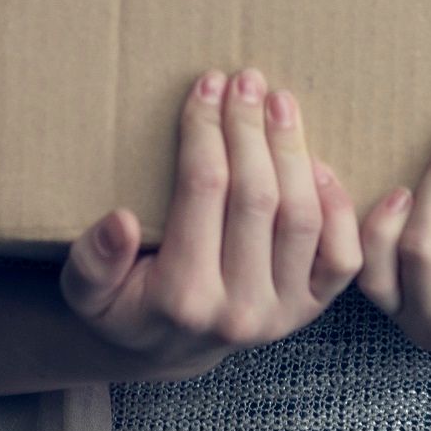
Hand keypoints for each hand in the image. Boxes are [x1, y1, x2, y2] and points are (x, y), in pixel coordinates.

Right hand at [59, 69, 361, 382]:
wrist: (166, 350)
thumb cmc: (123, 305)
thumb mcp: (86, 291)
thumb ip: (93, 260)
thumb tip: (121, 221)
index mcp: (182, 298)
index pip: (203, 191)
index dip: (206, 131)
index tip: (207, 86)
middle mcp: (240, 310)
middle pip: (256, 198)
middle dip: (249, 128)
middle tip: (245, 81)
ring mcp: (283, 312)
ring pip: (302, 218)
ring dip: (293, 151)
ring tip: (279, 102)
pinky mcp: (311, 308)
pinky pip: (343, 257)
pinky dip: (338, 206)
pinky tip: (317, 162)